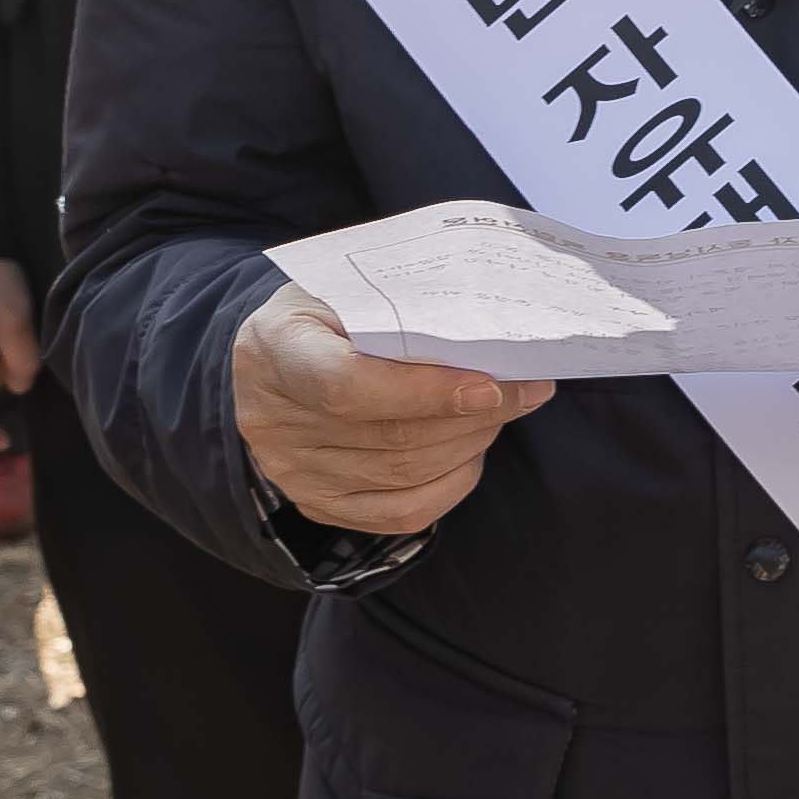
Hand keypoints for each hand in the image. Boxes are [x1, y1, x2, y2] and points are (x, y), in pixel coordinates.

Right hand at [232, 288, 549, 536]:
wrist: (274, 356)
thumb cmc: (325, 311)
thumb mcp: (348, 285)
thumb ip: (406, 305)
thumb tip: (491, 331)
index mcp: (275, 348)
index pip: (347, 386)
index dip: (426, 392)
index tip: (489, 384)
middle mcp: (274, 420)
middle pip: (390, 436)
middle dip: (473, 416)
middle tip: (525, 390)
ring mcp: (293, 471)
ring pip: (403, 475)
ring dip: (469, 444)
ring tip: (503, 411)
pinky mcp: (319, 504)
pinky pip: (401, 513)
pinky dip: (451, 483)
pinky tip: (472, 451)